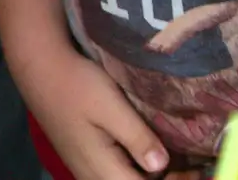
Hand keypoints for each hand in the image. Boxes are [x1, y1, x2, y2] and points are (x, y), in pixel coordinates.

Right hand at [22, 50, 180, 179]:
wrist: (40, 69)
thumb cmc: (77, 85)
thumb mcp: (111, 107)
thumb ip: (137, 139)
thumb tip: (163, 165)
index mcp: (103, 171)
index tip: (197, 172)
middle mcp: (94, 177)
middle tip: (194, 167)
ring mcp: (88, 169)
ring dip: (155, 178)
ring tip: (183, 163)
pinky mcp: (87, 158)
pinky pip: (119, 175)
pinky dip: (141, 170)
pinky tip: (155, 155)